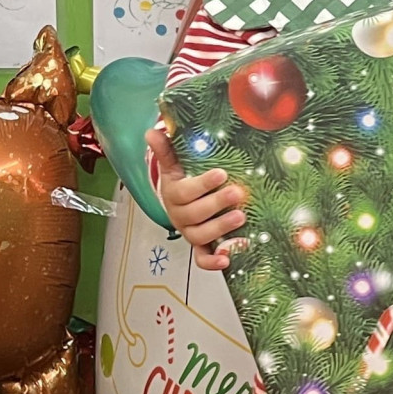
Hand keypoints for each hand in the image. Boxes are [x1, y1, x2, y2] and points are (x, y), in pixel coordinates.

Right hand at [147, 127, 247, 269]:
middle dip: (217, 204)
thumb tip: (152, 131)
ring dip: (221, 228)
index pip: (185, 192)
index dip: (203, 184)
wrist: (181, 202)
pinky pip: (202, 259)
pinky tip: (228, 258)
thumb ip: (166, 150)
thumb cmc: (182, 180)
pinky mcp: (200, 246)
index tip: (221, 173)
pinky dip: (212, 262)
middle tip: (237, 193)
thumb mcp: (174, 164)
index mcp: (173, 194)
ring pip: (200, 236)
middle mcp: (179, 216)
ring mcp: (190, 232)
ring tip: (241, 216)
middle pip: (195, 214)